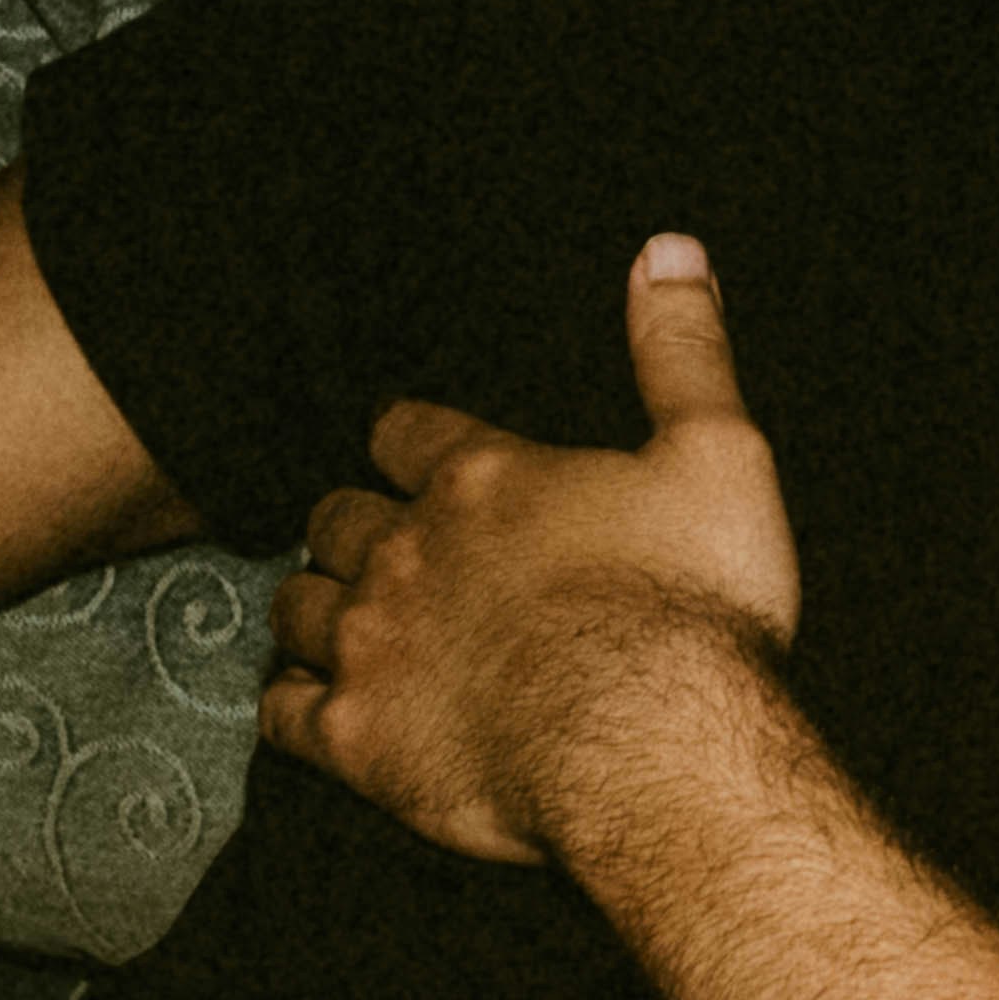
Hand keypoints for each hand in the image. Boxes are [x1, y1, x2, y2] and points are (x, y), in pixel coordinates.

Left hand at [261, 237, 800, 866]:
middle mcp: (408, 552)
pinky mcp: (356, 738)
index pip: (405, 432)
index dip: (407, 444)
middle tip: (382, 550)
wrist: (655, 747)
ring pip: (295, 607)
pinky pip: (280, 713)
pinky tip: (312, 708)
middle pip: (336, 518)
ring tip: (340, 623)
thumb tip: (668, 252)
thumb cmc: (692, 608)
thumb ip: (683, 351)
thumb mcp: (719, 454)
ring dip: (314, 608)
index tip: (412, 456)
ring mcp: (371, 645)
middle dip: (353, 529)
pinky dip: (290, 705)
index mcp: (484, 479)